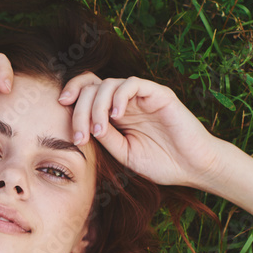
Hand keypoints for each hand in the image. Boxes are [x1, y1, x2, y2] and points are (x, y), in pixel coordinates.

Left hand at [59, 73, 224, 187]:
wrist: (193, 168)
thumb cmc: (161, 163)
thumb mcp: (123, 153)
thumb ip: (104, 137)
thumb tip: (81, 124)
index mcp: (116, 113)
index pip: (88, 91)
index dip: (72, 93)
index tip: (59, 107)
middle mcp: (127, 101)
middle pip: (93, 86)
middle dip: (80, 109)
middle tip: (81, 135)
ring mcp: (142, 96)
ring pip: (109, 84)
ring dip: (96, 106)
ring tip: (99, 130)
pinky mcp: (159, 94)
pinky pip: (132, 84)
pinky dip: (119, 96)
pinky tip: (116, 116)